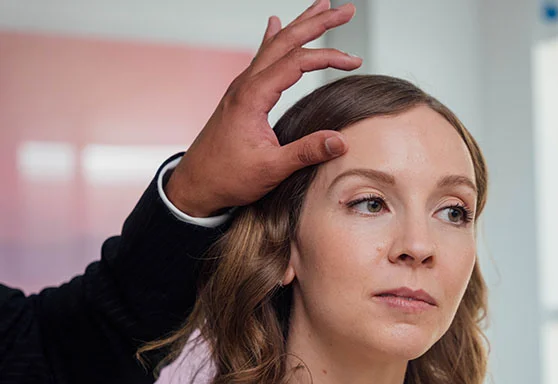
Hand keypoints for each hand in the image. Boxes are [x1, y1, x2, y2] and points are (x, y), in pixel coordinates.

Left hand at [166, 0, 361, 217]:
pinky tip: (275, 24)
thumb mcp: (271, 169)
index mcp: (253, 96)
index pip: (297, 61)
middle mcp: (246, 84)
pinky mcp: (242, 95)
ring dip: (300, 25)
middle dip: (317, 22)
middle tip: (345, 9)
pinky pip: (262, 57)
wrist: (195, 184)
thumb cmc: (228, 177)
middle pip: (286, 40)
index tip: (355, 62)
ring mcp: (242, 87)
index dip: (329, 57)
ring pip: (274, 44)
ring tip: (321, 6)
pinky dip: (274, 38)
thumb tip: (341, 142)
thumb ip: (306, 153)